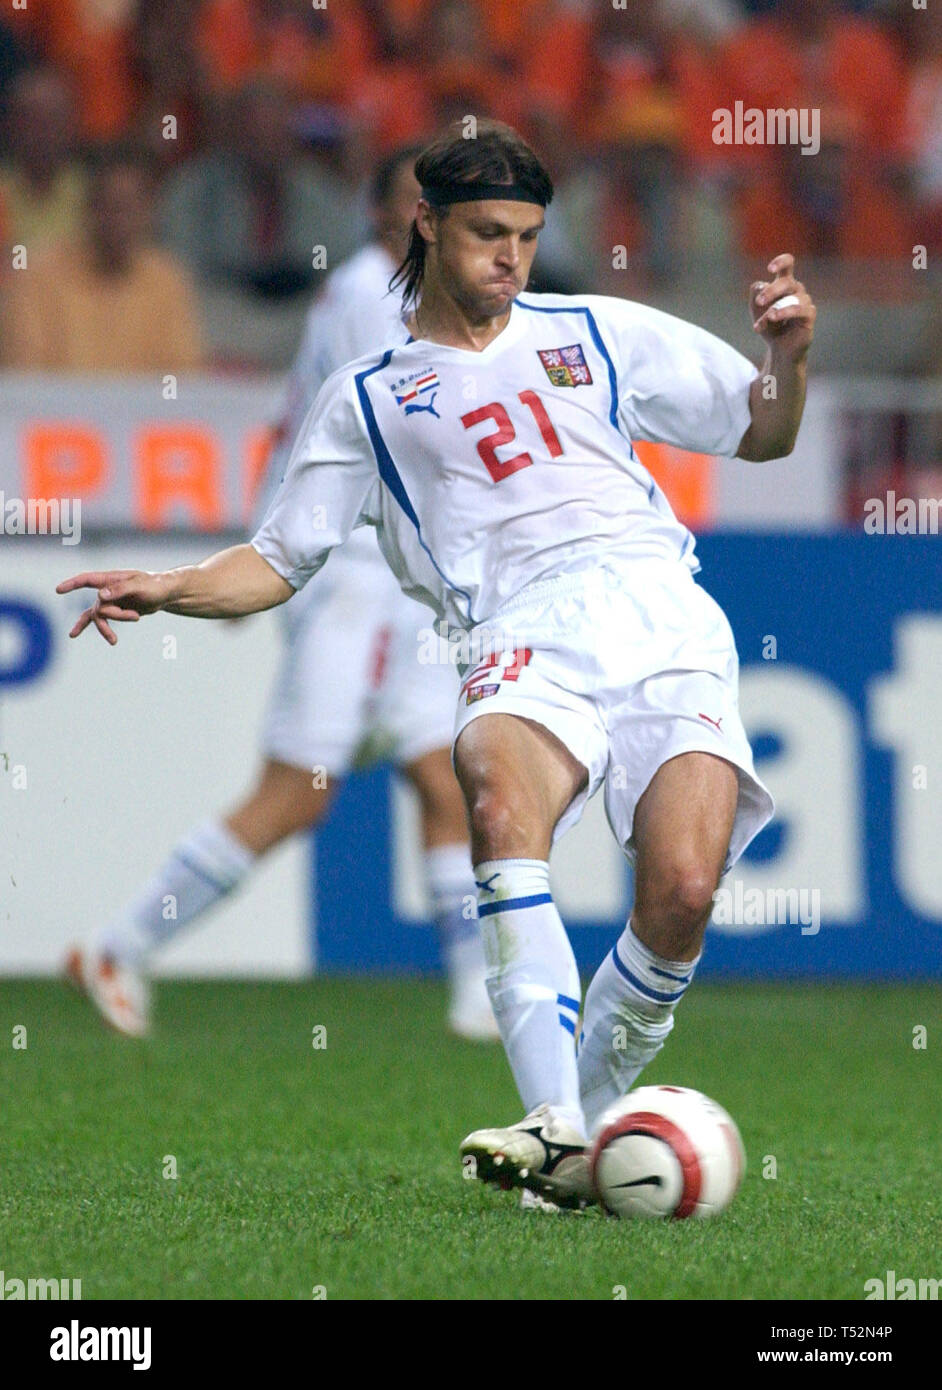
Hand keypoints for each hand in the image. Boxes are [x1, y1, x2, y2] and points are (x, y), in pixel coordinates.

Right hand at [56, 569, 170, 644]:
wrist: (164, 593)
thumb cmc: (154, 586)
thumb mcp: (139, 586)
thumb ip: (119, 590)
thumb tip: (99, 596)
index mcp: (111, 579)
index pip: (87, 580)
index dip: (72, 584)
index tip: (58, 590)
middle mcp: (107, 589)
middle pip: (99, 607)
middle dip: (116, 616)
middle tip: (136, 617)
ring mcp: (110, 600)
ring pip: (100, 617)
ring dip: (109, 628)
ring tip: (114, 642)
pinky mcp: (115, 610)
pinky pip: (101, 620)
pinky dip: (98, 629)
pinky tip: (74, 635)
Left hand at [749, 254, 815, 359]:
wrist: (779, 349)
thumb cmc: (770, 326)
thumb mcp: (757, 310)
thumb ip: (756, 295)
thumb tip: (761, 285)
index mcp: (785, 284)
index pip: (787, 264)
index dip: (781, 262)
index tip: (770, 269)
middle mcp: (797, 290)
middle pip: (787, 282)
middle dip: (771, 291)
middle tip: (759, 302)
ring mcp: (805, 302)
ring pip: (789, 300)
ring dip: (773, 311)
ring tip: (763, 322)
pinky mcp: (809, 315)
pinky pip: (800, 309)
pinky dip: (785, 312)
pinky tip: (773, 319)